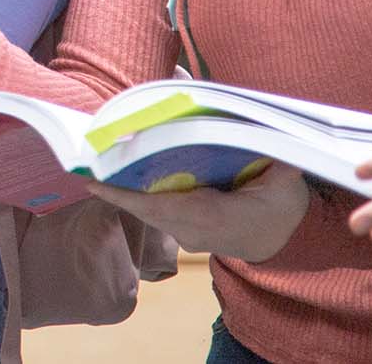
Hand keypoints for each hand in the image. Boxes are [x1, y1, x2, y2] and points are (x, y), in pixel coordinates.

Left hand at [87, 162, 308, 262]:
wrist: (286, 241)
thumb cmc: (284, 209)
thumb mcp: (286, 185)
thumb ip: (278, 162)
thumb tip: (271, 129)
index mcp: (214, 217)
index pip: (163, 207)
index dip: (127, 196)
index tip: (94, 183)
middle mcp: (193, 230)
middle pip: (145, 207)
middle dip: (115, 186)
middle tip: (85, 161)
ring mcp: (186, 234)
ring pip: (146, 210)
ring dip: (121, 190)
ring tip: (93, 163)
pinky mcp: (183, 230)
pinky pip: (154, 211)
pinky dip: (135, 194)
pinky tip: (117, 173)